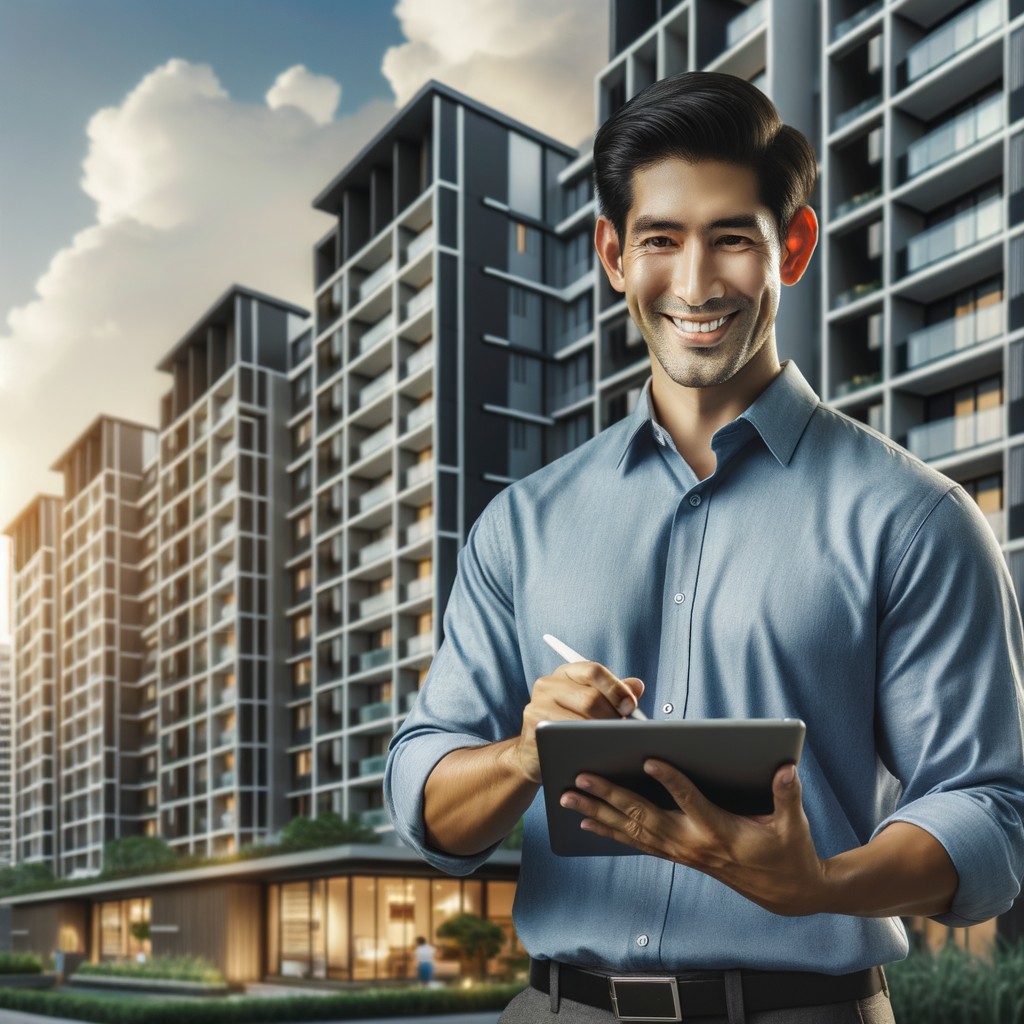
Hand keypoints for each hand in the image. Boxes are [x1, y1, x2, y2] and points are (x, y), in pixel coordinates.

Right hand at [506, 663, 643, 785]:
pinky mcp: (533, 728)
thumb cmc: (568, 728)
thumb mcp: (591, 706)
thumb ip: (613, 694)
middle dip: (612, 718)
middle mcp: (548, 684)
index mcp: (566, 674)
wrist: (534, 755)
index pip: (593, 670)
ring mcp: (537, 705)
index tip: (630, 706)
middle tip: (621, 733)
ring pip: (580, 719)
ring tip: (610, 744)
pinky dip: (584, 746)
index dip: (615, 688)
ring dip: (601, 735)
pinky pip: (566, 737)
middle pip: (591, 698)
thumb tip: (637, 686)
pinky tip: (592, 752)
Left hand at [559, 761, 830, 915]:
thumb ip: (787, 795)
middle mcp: (694, 843)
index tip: (648, 759)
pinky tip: (588, 821)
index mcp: (720, 830)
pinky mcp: (679, 855)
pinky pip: (637, 842)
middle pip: (644, 816)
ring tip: (569, 797)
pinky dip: (611, 830)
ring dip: (599, 812)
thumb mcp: (793, 825)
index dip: (670, 780)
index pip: (690, 800)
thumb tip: (787, 768)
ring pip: (633, 830)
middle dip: (610, 795)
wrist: (787, 893)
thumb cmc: (790, 852)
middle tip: (580, 777)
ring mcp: (683, 852)